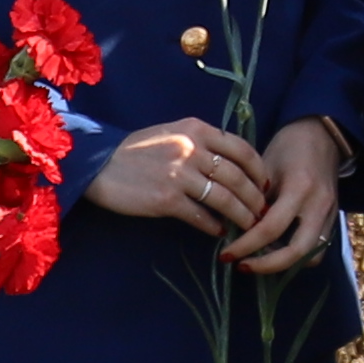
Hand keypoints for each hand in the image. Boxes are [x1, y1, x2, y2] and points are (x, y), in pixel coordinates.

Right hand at [90, 119, 256, 229]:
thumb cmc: (136, 150)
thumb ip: (201, 143)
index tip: (266, 185)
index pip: (242, 150)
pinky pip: (201, 216)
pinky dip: (214, 226)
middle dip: (256, 198)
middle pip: (239, 178)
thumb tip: (232, 165)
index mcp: (197, 129)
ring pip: (225, 199)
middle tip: (264, 212)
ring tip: (250, 226)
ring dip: (242, 215)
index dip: (260, 171)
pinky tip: (219, 232)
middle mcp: (192, 149)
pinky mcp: (166, 200)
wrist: (97, 163)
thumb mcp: (172, 133)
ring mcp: (179, 175)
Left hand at [216, 116, 342, 275]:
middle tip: (243, 266)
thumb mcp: (265, 167)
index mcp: (300, 188)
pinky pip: (318, 247)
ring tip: (260, 259)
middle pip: (297, 252)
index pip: (271, 228)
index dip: (246, 246)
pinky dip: (297, 255)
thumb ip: (254, 199)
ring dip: (286, 263)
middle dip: (267, 265)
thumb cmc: (288, 147)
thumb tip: (233, 229)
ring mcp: (331, 214)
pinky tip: (277, 250)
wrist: (322, 134)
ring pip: (312, 255)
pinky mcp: (334, 218)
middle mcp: (319, 205)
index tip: (226, 254)